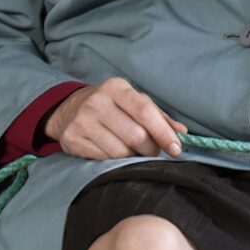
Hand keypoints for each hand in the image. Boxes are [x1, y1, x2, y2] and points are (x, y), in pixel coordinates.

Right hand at [44, 77, 188, 159]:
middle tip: (152, 151)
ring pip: (120, 152)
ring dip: (132, 157)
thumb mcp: (133, 102)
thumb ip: (158, 116)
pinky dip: (114, 161)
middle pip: (135, 136)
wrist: (68, 110)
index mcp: (116, 88)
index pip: (145, 112)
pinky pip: (103, 159)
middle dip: (150, 149)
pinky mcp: (71, 139)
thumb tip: (182, 132)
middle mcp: (97, 102)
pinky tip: (113, 151)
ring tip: (131, 149)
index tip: (176, 149)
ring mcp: (81, 121)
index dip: (163, 133)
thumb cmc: (110, 106)